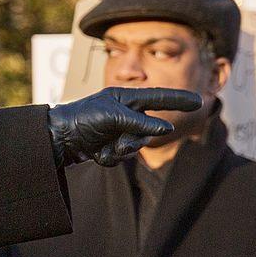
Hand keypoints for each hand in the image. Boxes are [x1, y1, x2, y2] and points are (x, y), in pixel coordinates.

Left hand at [46, 86, 200, 166]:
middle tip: (119, 145)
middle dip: (134, 141)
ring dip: (120, 151)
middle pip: (148, 131)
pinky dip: (109, 158)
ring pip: (136, 147)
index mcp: (123, 98)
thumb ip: (140, 122)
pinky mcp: (109, 147)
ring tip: (103, 148)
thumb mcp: (111, 116)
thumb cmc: (80, 119)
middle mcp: (123, 113)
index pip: (158, 98)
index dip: (178, 99)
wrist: (56, 139)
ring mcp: (117, 131)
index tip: (200, 100)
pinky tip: (95, 153)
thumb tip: (167, 127)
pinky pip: (121, 158)